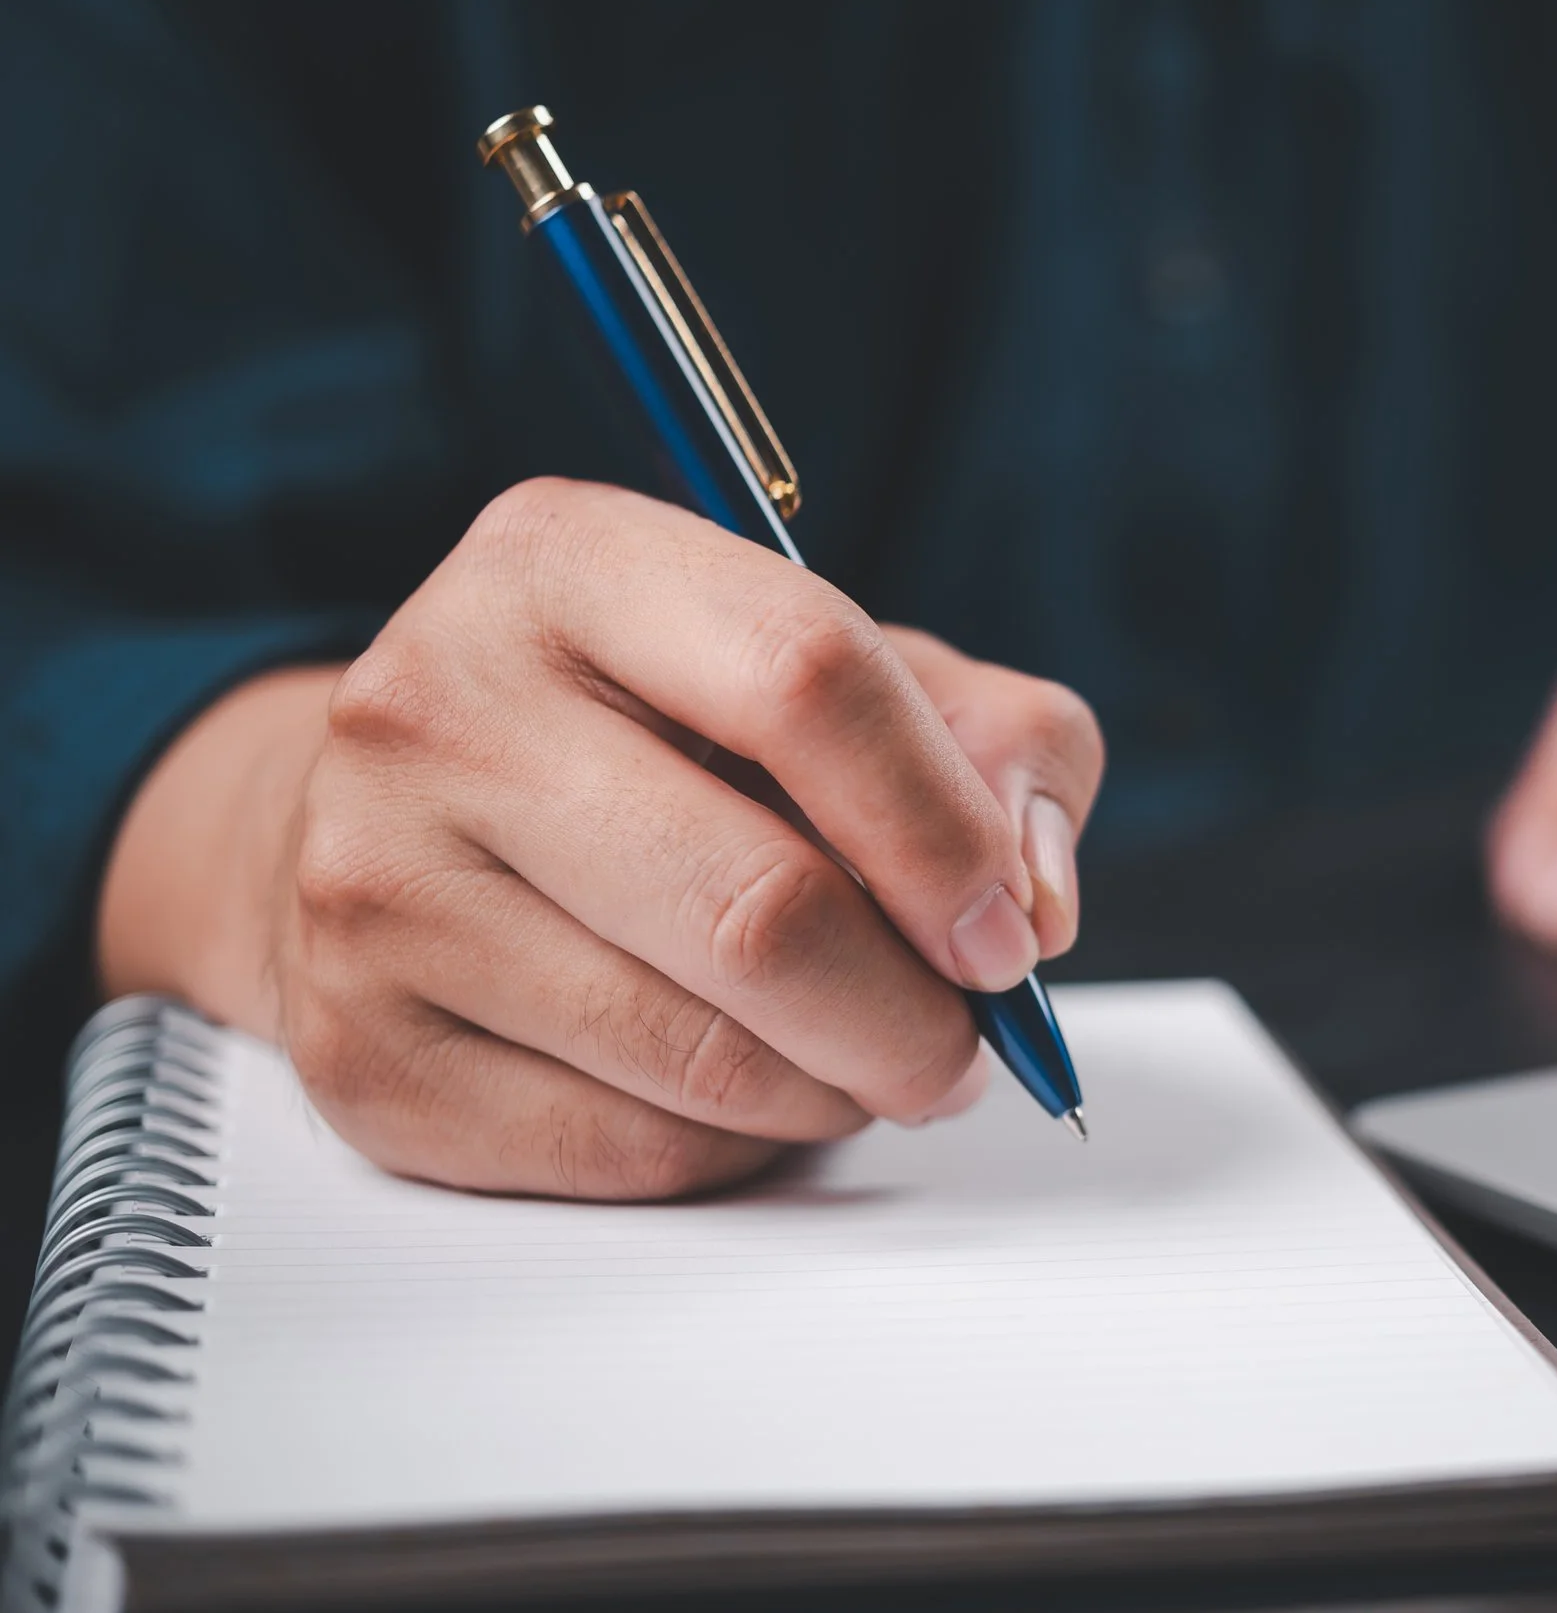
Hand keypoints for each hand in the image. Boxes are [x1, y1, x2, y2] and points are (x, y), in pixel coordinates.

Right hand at [95, 479, 1103, 1198]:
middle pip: (762, 906)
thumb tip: (1040, 895)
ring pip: (703, 1056)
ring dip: (836, 1089)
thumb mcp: (847, 673)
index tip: (1011, 934)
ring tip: (860, 1058)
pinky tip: (742, 1092)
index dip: (945, 830)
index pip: (807, 676)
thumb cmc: (673, 740)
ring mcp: (376, 884)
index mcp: (569, 560)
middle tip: (964, 1047)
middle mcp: (439, 704)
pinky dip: (735, 1148)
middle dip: (914, 1013)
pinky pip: (627, 1149)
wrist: (414, 824)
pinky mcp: (363, 1052)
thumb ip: (993, 743)